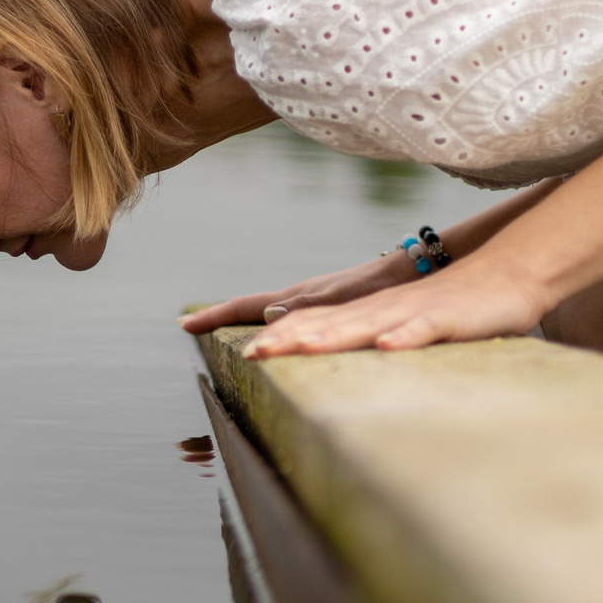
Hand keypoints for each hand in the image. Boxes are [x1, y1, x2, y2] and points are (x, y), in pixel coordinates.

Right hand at [180, 251, 419, 334]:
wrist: (417, 267)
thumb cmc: (383, 285)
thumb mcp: (345, 299)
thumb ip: (308, 307)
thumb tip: (268, 317)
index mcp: (298, 298)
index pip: (246, 307)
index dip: (216, 317)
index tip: (185, 325)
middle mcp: (303, 298)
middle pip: (253, 308)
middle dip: (223, 319)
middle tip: (193, 328)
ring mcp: (319, 300)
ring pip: (272, 313)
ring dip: (246, 323)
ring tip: (228, 335)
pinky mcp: (337, 306)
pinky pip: (296, 318)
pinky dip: (275, 325)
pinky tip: (279, 330)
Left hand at [241, 256, 547, 357]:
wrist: (509, 275)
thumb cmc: (455, 308)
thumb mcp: (401, 325)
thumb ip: (366, 336)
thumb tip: (327, 352)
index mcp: (365, 312)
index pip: (306, 319)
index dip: (267, 330)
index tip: (224, 343)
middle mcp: (380, 309)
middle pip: (324, 323)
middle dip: (286, 339)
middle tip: (250, 355)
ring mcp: (411, 312)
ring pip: (364, 325)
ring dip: (332, 337)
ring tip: (299, 349)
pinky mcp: (447, 320)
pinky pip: (422, 329)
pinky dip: (404, 337)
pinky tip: (386, 346)